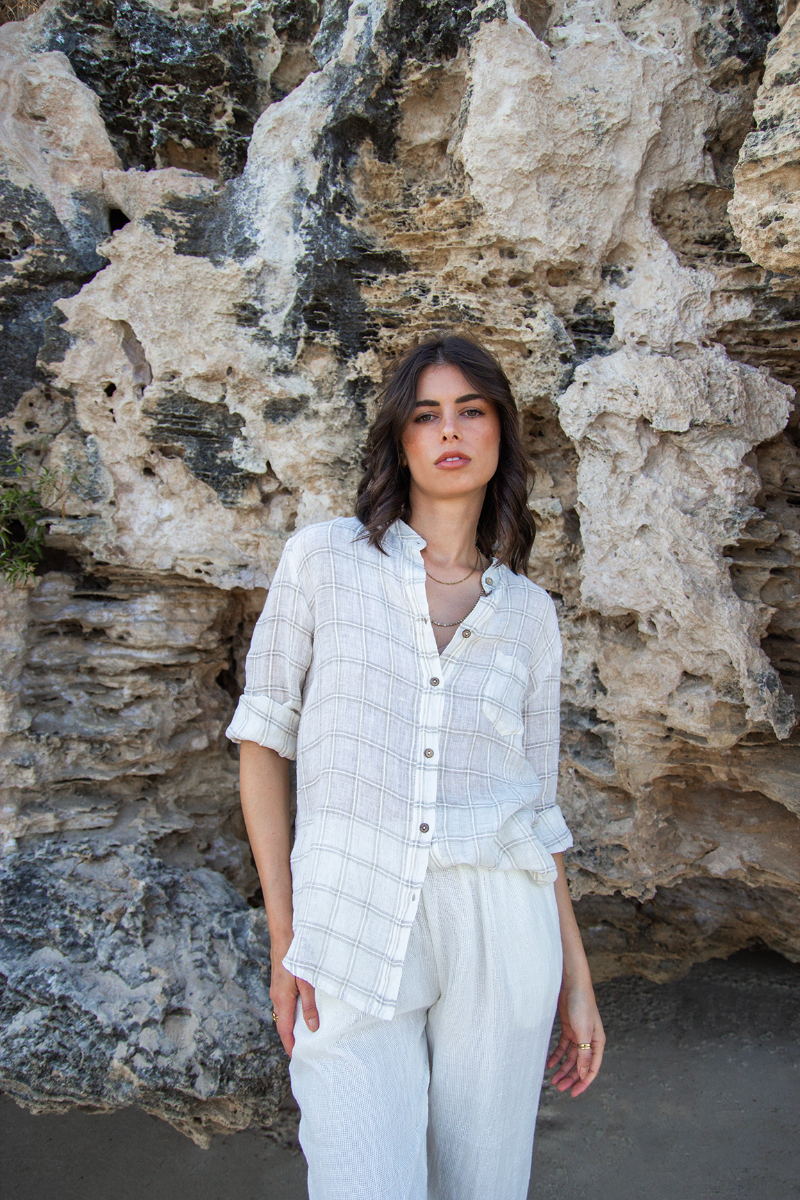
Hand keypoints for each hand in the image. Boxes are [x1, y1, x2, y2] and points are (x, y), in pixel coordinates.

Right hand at [270, 953, 318, 1056]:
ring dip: (290, 1024)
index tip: (295, 1057)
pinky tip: (301, 1009)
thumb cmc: (296, 957)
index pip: (284, 1030)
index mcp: (283, 1000)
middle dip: (290, 1037)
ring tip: (303, 1032)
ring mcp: (276, 990)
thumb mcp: (307, 983)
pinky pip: (283, 1003)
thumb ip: (309, 1006)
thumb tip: (312, 1028)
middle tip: (302, 1048)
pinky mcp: (279, 983)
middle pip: (282, 1023)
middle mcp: (276, 997)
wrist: (284, 935)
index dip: (289, 1045)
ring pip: (282, 1013)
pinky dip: (290, 1012)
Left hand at [547, 980, 604, 1096]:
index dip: (583, 1082)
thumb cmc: (581, 1004)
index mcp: (597, 1042)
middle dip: (570, 1078)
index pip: (591, 1068)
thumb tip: (584, 1074)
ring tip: (553, 1080)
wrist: (572, 983)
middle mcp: (589, 1040)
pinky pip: (563, 1047)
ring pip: (571, 1058)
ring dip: (563, 1069)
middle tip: (559, 1088)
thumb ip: (584, 1053)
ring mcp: (578, 1034)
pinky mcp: (569, 1028)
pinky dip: (557, 1055)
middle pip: (580, 1065)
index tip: (573, 1094)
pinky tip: (549, 1063)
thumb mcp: (583, 1031)